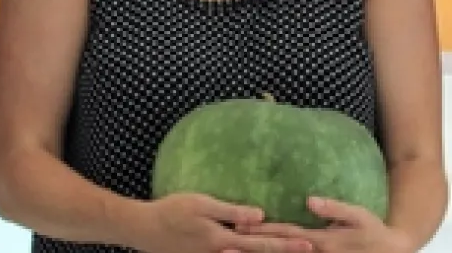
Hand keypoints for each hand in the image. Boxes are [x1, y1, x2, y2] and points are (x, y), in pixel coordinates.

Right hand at [134, 193, 313, 252]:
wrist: (142, 230)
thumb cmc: (171, 211)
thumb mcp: (201, 204)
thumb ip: (231, 211)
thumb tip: (261, 215)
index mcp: (223, 241)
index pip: (261, 244)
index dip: (286, 245)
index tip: (308, 245)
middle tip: (309, 251)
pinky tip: (255, 252)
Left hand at [239, 198, 410, 252]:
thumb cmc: (374, 231)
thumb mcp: (359, 215)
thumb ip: (334, 208)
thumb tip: (309, 199)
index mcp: (322, 240)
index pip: (286, 234)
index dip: (261, 231)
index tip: (238, 227)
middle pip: (278, 252)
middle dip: (251, 249)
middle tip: (224, 246)